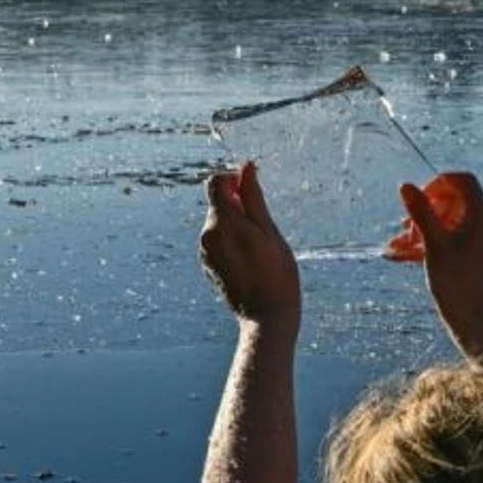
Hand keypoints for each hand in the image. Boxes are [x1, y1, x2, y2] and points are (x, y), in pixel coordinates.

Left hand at [199, 161, 300, 325]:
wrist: (266, 316)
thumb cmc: (277, 273)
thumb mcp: (269, 230)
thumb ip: (253, 196)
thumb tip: (246, 166)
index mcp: (223, 223)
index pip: (215, 182)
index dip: (234, 179)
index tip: (253, 192)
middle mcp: (207, 235)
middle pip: (217, 202)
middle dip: (238, 203)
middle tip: (263, 226)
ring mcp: (205, 251)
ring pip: (218, 221)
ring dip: (236, 222)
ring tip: (259, 246)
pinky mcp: (208, 264)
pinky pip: (217, 239)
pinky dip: (231, 239)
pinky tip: (251, 258)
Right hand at [385, 170, 482, 346]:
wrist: (471, 319)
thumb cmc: (455, 282)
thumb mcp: (433, 243)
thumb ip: (420, 212)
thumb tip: (406, 185)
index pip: (464, 181)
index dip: (438, 183)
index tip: (418, 197)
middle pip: (454, 200)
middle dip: (425, 210)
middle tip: (407, 226)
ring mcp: (481, 239)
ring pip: (447, 221)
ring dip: (422, 228)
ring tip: (398, 244)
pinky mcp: (474, 253)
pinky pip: (450, 237)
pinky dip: (430, 241)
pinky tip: (403, 254)